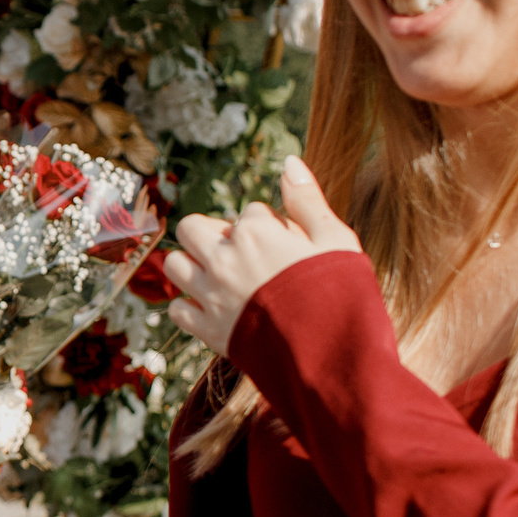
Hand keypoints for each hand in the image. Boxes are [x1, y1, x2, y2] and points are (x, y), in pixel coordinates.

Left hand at [163, 155, 360, 354]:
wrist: (334, 355)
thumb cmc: (343, 294)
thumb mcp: (337, 239)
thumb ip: (308, 200)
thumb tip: (289, 161)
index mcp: (255, 232)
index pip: (249, 213)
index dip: (269, 227)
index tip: (287, 247)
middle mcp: (224, 259)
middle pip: (192, 227)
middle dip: (211, 234)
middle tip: (239, 251)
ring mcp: (211, 296)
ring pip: (174, 265)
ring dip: (192, 266)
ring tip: (219, 275)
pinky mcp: (208, 331)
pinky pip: (178, 310)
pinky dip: (190, 307)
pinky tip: (214, 309)